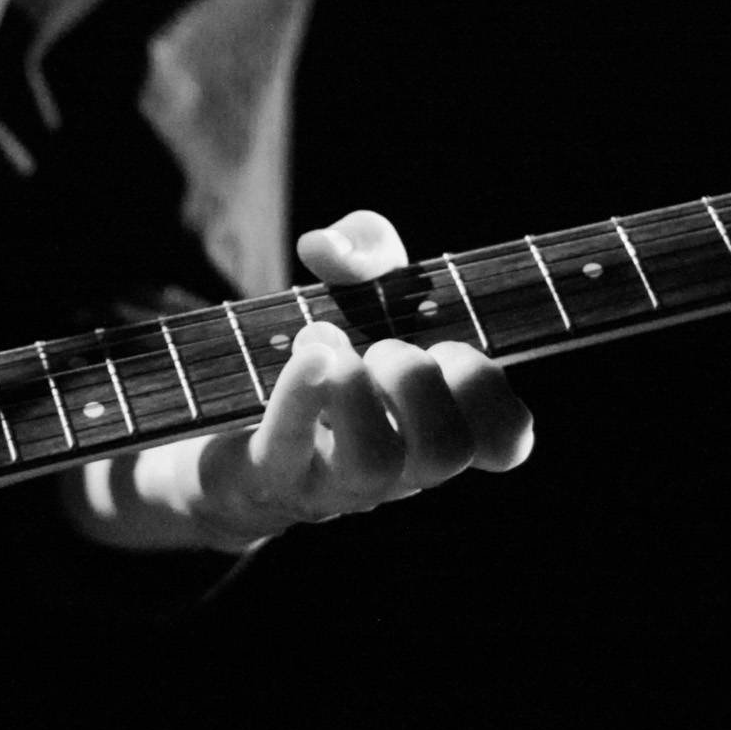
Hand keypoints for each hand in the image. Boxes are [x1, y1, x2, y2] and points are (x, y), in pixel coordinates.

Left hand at [186, 210, 532, 547]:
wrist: (223, 426)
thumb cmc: (314, 359)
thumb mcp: (354, 289)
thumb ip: (366, 247)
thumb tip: (328, 249)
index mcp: (434, 428)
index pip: (506, 442)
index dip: (491, 393)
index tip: (448, 351)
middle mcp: (397, 467)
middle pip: (447, 451)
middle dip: (419, 380)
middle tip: (379, 351)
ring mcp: (334, 482)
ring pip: (376, 464)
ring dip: (357, 389)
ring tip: (328, 352)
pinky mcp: (271, 475)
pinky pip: (290, 446)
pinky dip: (300, 391)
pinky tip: (305, 354)